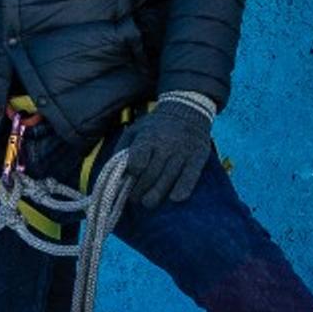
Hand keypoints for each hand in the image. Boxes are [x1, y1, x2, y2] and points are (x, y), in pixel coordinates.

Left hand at [119, 98, 212, 213]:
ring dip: (156, 195)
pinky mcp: (198, 157)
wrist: (188, 110)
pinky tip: (175, 198)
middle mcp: (166, 144)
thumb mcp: (135, 130)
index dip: (132, 173)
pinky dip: (183, 189)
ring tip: (148, 202)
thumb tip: (114, 174)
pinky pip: (190, 177)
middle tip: (134, 199)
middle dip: (139, 191)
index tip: (128, 179)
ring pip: (168, 179)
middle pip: (151, 174)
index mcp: (148, 137)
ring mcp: (183, 151)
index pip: (137, 161)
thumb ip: (123, 149)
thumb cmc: (155, 125)